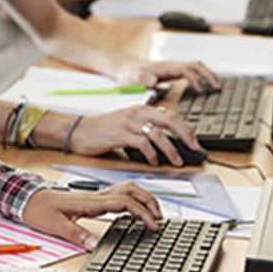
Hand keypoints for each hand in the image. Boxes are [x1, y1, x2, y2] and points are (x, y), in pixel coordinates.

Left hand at [22, 183, 161, 249]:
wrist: (27, 197)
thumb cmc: (40, 208)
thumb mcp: (56, 225)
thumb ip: (77, 235)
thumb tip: (95, 246)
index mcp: (90, 201)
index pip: (124, 201)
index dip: (142, 212)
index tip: (153, 224)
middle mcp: (95, 196)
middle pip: (130, 190)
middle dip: (149, 201)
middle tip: (160, 217)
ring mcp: (94, 195)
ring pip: (125, 188)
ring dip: (142, 197)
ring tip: (153, 212)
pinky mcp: (91, 198)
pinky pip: (117, 193)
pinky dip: (131, 198)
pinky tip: (134, 208)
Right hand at [66, 104, 200, 165]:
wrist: (78, 131)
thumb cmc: (101, 130)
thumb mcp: (125, 123)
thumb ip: (143, 127)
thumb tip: (163, 139)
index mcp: (139, 109)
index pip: (170, 114)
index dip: (185, 127)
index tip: (193, 140)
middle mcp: (136, 113)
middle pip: (169, 120)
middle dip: (185, 135)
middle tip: (194, 148)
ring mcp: (128, 123)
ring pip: (158, 133)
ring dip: (171, 149)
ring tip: (176, 160)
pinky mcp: (120, 134)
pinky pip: (142, 143)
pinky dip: (152, 154)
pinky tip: (154, 162)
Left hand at [115, 59, 219, 94]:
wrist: (125, 68)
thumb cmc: (129, 74)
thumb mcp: (133, 77)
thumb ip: (142, 79)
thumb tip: (152, 81)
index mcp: (165, 67)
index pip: (186, 69)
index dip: (195, 79)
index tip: (201, 91)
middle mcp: (172, 66)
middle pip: (196, 65)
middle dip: (208, 75)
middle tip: (218, 87)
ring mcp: (173, 69)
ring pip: (195, 67)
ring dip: (207, 75)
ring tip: (217, 87)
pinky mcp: (173, 73)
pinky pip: (191, 73)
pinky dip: (201, 78)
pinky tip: (204, 88)